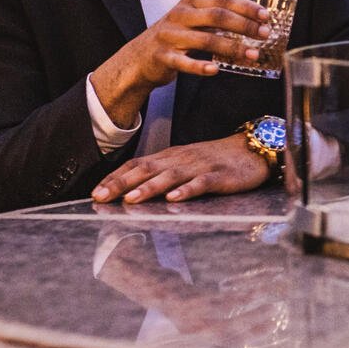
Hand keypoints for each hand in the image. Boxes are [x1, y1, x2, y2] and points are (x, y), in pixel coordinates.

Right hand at [91, 0, 272, 125]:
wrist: (138, 58)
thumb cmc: (175, 37)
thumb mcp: (193, 21)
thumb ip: (218, 20)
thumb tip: (255, 25)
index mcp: (191, 3)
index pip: (223, 0)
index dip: (246, 7)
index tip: (266, 16)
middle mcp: (180, 15)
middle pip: (217, 17)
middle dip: (244, 25)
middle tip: (264, 35)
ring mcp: (170, 36)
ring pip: (205, 39)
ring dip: (232, 48)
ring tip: (252, 55)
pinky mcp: (163, 57)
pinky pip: (184, 62)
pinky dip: (201, 66)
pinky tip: (217, 69)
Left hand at [91, 134, 272, 204]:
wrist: (253, 149)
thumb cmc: (217, 159)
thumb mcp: (185, 162)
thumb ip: (163, 173)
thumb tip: (134, 189)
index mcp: (170, 157)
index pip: (136, 165)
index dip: (115, 178)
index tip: (95, 192)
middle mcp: (180, 160)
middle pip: (146, 170)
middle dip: (121, 184)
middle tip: (100, 197)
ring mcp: (199, 167)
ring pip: (170, 176)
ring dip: (148, 187)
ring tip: (130, 199)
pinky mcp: (219, 176)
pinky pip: (201, 184)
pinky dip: (186, 190)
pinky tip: (174, 198)